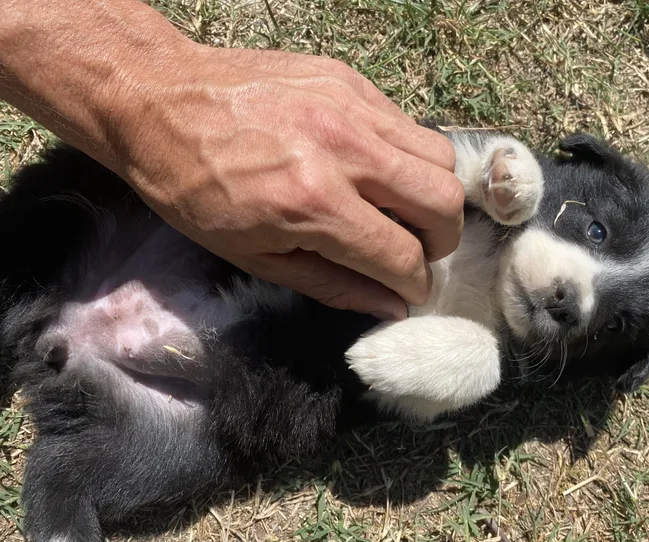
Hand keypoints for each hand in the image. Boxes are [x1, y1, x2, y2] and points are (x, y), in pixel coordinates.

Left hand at [113, 46, 462, 318]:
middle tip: (417, 253)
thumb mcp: (253, 256)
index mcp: (314, 203)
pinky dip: (406, 158)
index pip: (402, 256)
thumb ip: (332, 284)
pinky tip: (375, 171)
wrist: (156, 99)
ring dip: (433, 196)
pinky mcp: (350, 79)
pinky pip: (408, 125)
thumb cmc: (192, 188)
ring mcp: (352, 106)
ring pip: (440, 157)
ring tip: (402, 211)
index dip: (414, 286)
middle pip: (443, 202)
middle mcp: (344, 150)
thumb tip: (389, 306)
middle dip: (442, 243)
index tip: (409, 292)